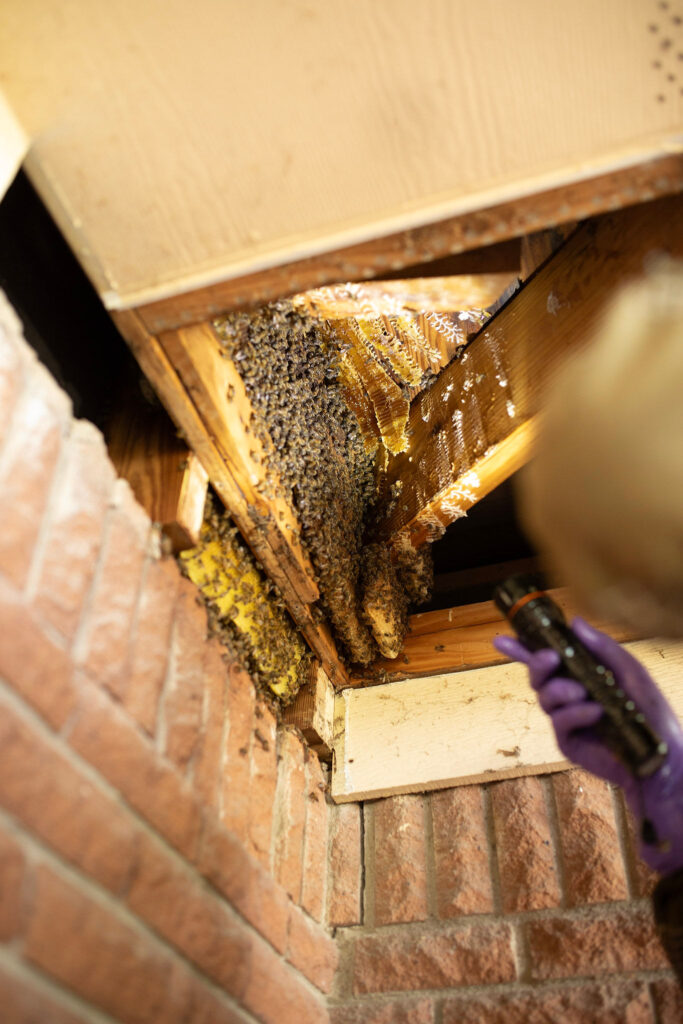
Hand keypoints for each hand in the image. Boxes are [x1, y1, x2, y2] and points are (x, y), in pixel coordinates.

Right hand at [495, 618, 682, 874]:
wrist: (660, 756)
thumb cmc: (649, 712)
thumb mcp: (629, 672)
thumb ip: (603, 648)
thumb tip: (575, 621)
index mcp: (581, 674)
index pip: (547, 659)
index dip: (521, 649)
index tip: (501, 638)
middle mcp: (570, 694)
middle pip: (538, 675)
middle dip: (537, 663)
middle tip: (550, 658)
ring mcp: (566, 719)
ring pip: (544, 697)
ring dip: (559, 690)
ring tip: (580, 693)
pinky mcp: (567, 741)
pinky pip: (559, 721)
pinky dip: (574, 713)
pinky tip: (594, 713)